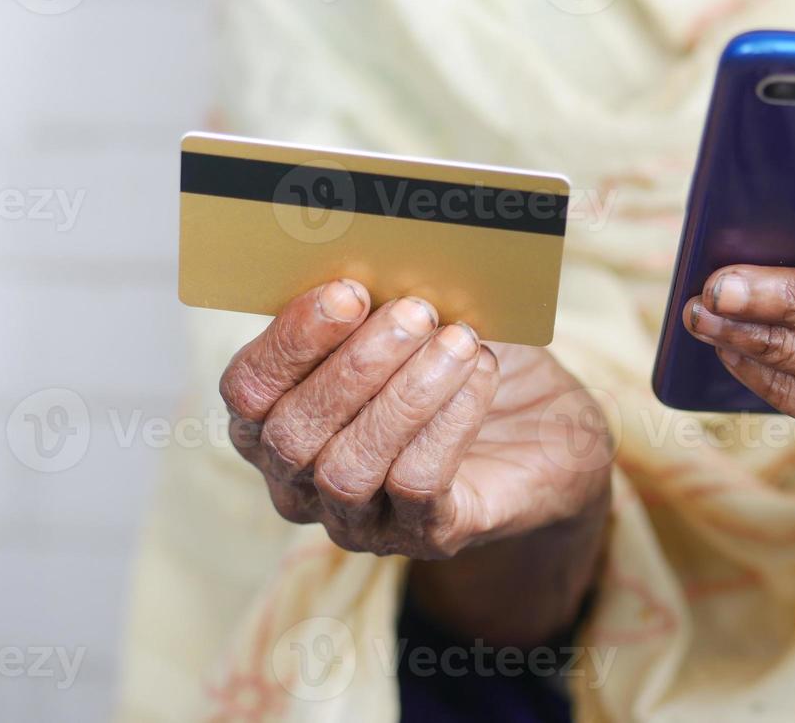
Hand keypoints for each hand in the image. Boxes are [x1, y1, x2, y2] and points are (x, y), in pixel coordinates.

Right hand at [219, 280, 610, 561]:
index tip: (346, 291)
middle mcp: (302, 482)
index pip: (248, 391)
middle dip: (355, 365)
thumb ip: (383, 300)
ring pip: (349, 467)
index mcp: (277, 421)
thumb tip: (381, 258)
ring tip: (457, 340)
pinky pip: (417, 486)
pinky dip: (448, 422)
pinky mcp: (425, 536)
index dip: (290, 341)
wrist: (546, 431)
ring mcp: (360, 519)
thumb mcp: (421, 325)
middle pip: (293, 433)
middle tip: (414, 311)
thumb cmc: (462, 365)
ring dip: (407, 394)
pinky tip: (478, 375)